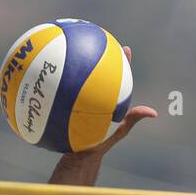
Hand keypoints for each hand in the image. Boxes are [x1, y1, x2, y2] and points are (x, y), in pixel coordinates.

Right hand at [59, 46, 156, 167]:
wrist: (76, 158)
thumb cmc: (97, 146)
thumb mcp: (115, 131)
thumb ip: (132, 120)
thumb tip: (153, 112)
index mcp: (107, 101)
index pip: (118, 77)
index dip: (122, 62)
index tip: (124, 48)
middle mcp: (92, 98)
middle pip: (96, 73)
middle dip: (96, 54)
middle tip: (97, 37)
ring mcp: (77, 101)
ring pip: (75, 79)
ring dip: (70, 63)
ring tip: (66, 46)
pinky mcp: (63, 106)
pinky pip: (59, 92)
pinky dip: (54, 83)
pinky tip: (42, 75)